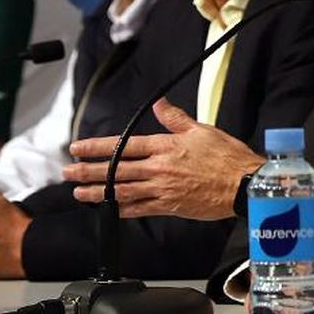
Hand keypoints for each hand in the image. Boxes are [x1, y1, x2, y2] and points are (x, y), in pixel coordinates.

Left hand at [62, 99, 262, 219]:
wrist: (244, 184)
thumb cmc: (227, 157)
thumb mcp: (202, 130)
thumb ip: (175, 118)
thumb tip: (159, 103)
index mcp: (165, 146)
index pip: (123, 145)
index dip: (97, 147)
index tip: (78, 148)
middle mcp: (159, 168)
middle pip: (117, 169)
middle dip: (89, 171)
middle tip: (69, 173)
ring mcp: (163, 189)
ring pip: (123, 191)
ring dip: (98, 192)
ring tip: (80, 193)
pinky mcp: (170, 206)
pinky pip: (140, 208)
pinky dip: (122, 209)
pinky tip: (108, 209)